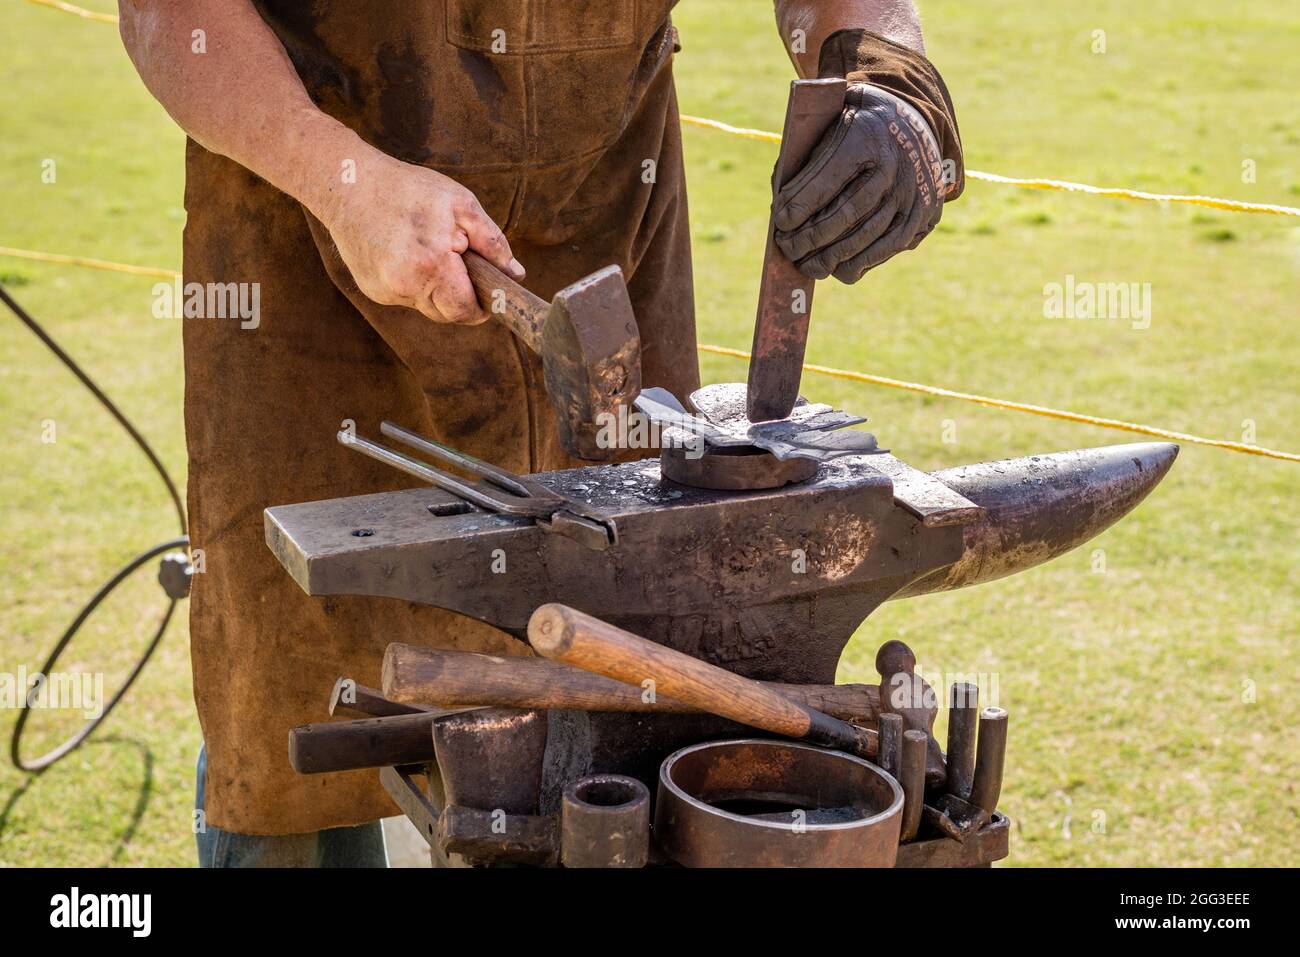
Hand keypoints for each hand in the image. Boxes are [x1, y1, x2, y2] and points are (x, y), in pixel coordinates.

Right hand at [317, 154, 523, 323]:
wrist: (347, 184)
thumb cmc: (408, 189)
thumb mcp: (460, 204)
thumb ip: (492, 243)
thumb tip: (515, 274)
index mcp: (431, 266)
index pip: (465, 311)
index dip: (482, 307)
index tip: (489, 294)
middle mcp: (405, 286)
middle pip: (447, 314)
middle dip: (461, 296)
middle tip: (461, 265)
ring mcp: (385, 291)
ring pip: (426, 306)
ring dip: (437, 288)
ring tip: (430, 251)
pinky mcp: (372, 290)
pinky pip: (406, 297)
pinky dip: (414, 282)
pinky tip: (406, 253)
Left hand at [774, 84, 947, 282]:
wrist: (914, 127)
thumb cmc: (857, 133)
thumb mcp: (830, 127)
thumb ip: (805, 162)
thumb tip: (782, 205)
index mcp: (866, 137)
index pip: (828, 179)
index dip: (801, 205)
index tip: (780, 222)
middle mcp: (894, 168)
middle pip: (846, 214)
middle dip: (810, 237)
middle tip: (787, 247)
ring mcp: (911, 196)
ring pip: (865, 238)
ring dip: (828, 258)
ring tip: (804, 264)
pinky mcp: (922, 218)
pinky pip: (885, 251)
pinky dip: (856, 264)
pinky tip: (834, 268)